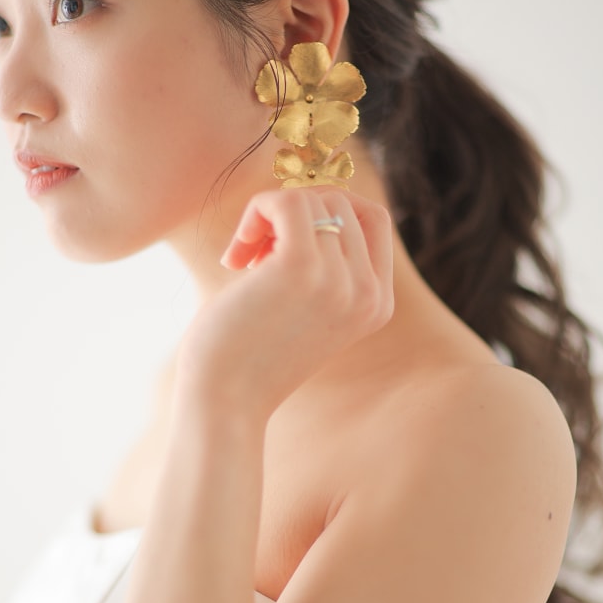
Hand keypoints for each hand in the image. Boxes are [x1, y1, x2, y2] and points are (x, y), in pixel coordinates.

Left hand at [178, 186, 393, 416]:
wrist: (224, 403)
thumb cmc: (249, 354)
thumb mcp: (302, 309)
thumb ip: (323, 264)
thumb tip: (306, 199)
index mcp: (378, 304)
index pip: (373, 218)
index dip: (326, 211)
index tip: (282, 240)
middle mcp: (368, 293)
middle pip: (340, 201)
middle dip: (291, 213)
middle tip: (254, 252)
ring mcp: (339, 280)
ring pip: (312, 199)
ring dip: (268, 215)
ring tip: (243, 257)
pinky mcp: (301, 267)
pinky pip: (287, 201)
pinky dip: (257, 212)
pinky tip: (235, 255)